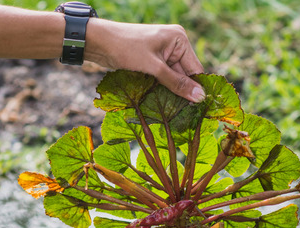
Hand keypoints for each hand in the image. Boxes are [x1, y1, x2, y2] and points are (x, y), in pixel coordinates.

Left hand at [86, 20, 205, 102]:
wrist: (99, 42)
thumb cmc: (126, 48)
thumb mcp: (153, 67)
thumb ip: (176, 83)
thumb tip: (200, 97)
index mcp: (179, 40)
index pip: (195, 69)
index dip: (195, 89)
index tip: (198, 110)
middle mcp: (174, 45)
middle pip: (184, 75)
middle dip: (181, 92)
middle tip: (183, 114)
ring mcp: (162, 54)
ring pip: (172, 79)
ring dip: (170, 92)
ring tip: (171, 111)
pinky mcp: (151, 61)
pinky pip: (162, 78)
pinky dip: (160, 89)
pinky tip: (159, 103)